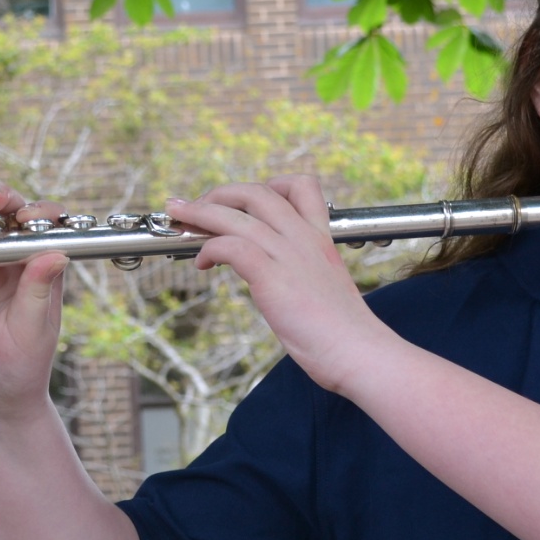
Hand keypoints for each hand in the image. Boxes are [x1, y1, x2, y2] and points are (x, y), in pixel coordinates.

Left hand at [164, 175, 393, 394]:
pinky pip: (231, 246)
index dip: (267, 186)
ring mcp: (288, 255)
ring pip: (235, 214)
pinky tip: (202, 264)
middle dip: (218, 194)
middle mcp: (304, 238)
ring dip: (199, 213)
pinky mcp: (273, 277)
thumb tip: (282, 284)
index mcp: (320, 238)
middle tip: (195, 208)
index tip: (244, 203)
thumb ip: (304, 275)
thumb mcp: (325, 288)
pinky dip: (209, 248)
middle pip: (255, 192)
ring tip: (179, 220)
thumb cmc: (344, 334)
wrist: (360, 353)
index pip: (300, 186)